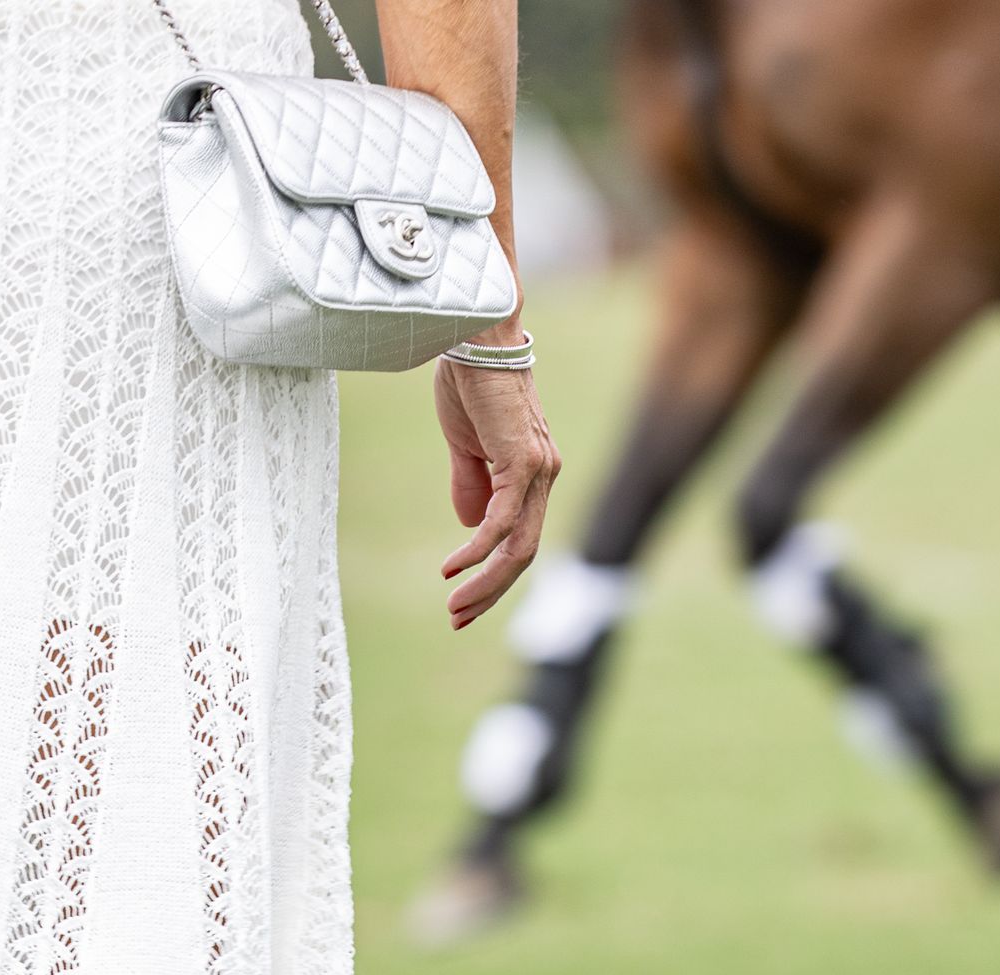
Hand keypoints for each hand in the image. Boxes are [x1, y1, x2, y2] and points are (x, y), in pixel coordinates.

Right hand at [435, 346, 560, 631]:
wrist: (472, 332)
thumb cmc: (468, 377)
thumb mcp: (465, 443)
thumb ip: (471, 484)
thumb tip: (467, 528)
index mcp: (534, 474)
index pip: (520, 539)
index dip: (493, 574)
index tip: (463, 601)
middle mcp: (545, 475)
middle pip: (524, 554)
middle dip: (491, 592)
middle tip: (459, 618)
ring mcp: (538, 470)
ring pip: (518, 546)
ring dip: (486, 582)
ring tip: (456, 605)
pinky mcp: (522, 461)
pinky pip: (501, 522)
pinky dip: (478, 550)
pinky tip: (454, 567)